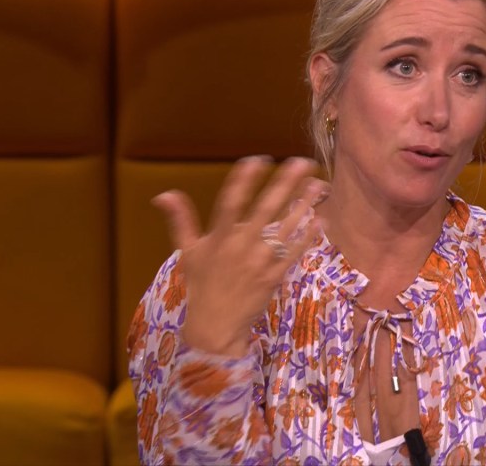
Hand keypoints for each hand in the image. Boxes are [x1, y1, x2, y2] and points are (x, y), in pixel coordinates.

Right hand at [151, 156, 327, 356]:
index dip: (244, 180)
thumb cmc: (201, 285)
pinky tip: (321, 219)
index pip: (230, 202)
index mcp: (219, 238)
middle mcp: (240, 247)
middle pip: (265, 209)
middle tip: (301, 162)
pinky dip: (308, 236)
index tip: (258, 159)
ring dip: (304, 205)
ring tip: (318, 184)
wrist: (216, 326)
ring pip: (286, 228)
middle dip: (284, 184)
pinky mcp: (274, 276)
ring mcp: (260, 262)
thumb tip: (163, 193)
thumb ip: (180, 219)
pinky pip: (295, 253)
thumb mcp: (187, 251)